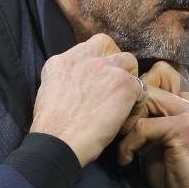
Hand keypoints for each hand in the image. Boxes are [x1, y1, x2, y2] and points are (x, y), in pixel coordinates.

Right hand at [30, 33, 145, 166]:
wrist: (58, 143)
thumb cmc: (52, 129)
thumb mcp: (48, 93)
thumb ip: (65, 80)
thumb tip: (77, 86)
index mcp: (62, 61)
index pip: (86, 47)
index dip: (95, 60)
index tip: (97, 75)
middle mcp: (84, 58)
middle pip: (107, 44)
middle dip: (113, 59)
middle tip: (114, 81)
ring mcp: (105, 68)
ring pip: (128, 60)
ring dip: (128, 76)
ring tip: (125, 97)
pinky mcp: (123, 84)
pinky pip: (140, 87)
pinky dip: (137, 101)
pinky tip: (129, 116)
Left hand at [119, 62, 188, 187]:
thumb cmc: (174, 174)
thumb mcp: (159, 137)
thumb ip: (149, 115)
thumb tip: (123, 99)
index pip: (162, 72)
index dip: (139, 89)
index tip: (128, 115)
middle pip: (152, 79)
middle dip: (131, 103)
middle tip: (121, 130)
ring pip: (146, 98)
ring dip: (128, 123)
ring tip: (124, 145)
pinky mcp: (185, 128)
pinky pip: (142, 126)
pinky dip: (128, 144)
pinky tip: (126, 160)